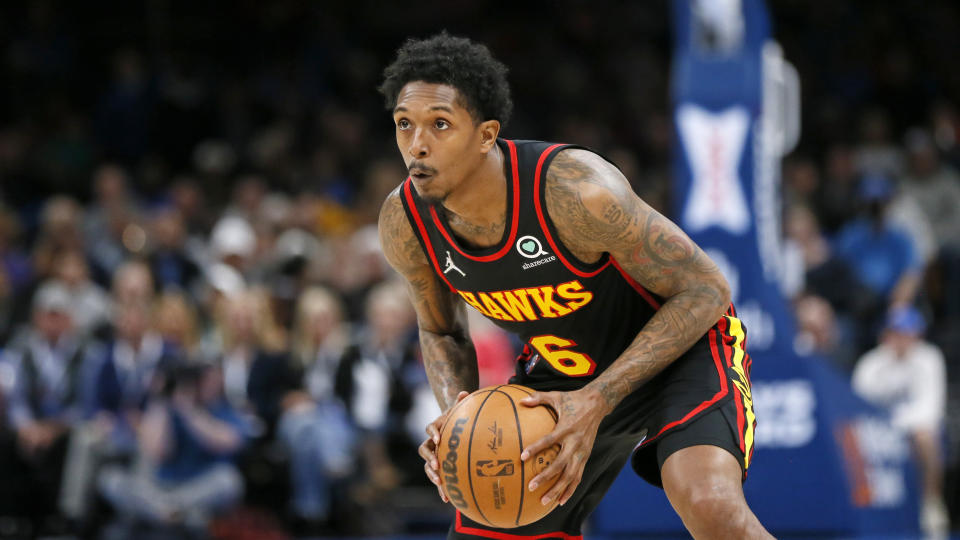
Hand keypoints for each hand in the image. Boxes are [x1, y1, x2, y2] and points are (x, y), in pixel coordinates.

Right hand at [419, 391, 469, 502]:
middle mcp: (430, 443)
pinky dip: (441, 489)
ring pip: (427, 467)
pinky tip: (447, 499)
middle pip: (424, 450)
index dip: (433, 433)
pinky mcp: (438, 468)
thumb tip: (465, 392)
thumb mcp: (458, 411)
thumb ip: (461, 402)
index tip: (439, 438)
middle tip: (436, 465)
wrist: (452, 430)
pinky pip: (438, 479)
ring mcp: (433, 457)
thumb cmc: (457, 419)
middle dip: (429, 458)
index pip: (429, 429)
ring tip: (440, 483)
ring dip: (432, 475)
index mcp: (434, 429)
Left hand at [519, 387, 608, 506]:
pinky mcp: (586, 456)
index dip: (536, 448)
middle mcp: (575, 443)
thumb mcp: (556, 396)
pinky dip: (570, 490)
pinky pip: (578, 476)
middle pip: (560, 464)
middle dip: (546, 477)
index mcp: (566, 428)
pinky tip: (560, 501)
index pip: (549, 440)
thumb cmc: (573, 399)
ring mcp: (582, 451)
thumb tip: (521, 400)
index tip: (523, 457)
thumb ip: (538, 398)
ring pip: (571, 475)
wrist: (598, 404)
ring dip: (558, 490)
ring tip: (544, 501)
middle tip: (531, 487)